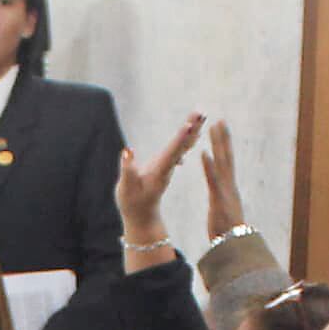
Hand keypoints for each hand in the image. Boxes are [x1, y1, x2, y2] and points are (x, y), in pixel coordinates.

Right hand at [114, 113, 203, 248]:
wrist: (142, 217)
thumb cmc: (132, 203)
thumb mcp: (126, 187)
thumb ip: (128, 170)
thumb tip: (128, 151)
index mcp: (160, 170)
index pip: (172, 151)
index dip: (180, 138)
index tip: (189, 125)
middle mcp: (168, 166)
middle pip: (182, 144)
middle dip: (192, 128)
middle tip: (202, 112)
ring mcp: (168, 166)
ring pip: (183, 145)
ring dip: (192, 129)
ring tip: (201, 114)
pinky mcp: (166, 166)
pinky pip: (180, 148)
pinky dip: (186, 137)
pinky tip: (192, 130)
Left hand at [199, 118, 248, 238]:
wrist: (233, 246)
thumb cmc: (227, 231)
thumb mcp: (224, 212)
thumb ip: (222, 201)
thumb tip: (222, 197)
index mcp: (228, 188)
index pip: (227, 162)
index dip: (225, 146)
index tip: (222, 131)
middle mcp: (229, 186)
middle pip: (227, 157)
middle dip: (223, 139)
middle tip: (220, 120)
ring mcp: (225, 191)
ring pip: (222, 163)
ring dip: (218, 145)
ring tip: (214, 127)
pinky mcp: (219, 198)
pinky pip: (213, 179)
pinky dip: (209, 165)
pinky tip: (204, 152)